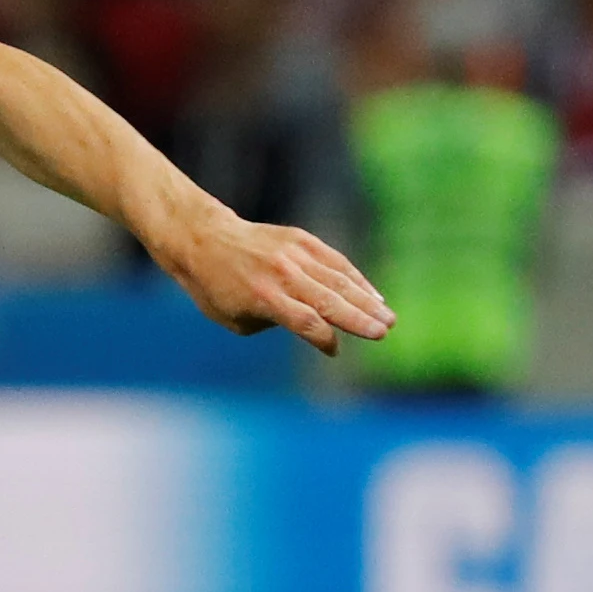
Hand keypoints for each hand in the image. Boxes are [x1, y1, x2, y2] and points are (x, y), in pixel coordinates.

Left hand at [161, 211, 391, 355]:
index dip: (324, 339)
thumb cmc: (216, 288)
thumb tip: (312, 325)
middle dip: (359, 319)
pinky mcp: (301, 240)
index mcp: (263, 298)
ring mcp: (294, 254)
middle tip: (383, 332)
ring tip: (387, 317)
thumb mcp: (235, 318)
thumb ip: (274, 323)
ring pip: (338, 279)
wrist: (205, 239)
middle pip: (329, 301)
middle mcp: (283, 275)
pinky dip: (355, 278)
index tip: (333, 351)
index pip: (305, 322)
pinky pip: (334, 261)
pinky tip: (371, 294)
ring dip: (366, 300)